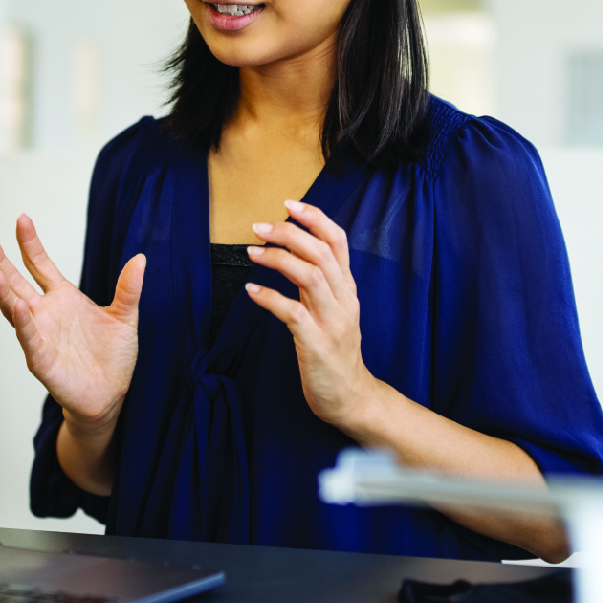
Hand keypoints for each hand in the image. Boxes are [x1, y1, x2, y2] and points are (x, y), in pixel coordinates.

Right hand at [0, 214, 145, 427]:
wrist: (111, 395)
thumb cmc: (114, 357)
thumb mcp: (125, 317)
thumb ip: (129, 288)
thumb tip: (140, 258)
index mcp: (63, 298)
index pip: (39, 265)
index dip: (30, 244)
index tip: (22, 219)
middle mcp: (45, 314)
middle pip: (16, 283)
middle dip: (1, 263)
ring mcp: (39, 335)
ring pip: (14, 309)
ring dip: (4, 292)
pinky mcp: (41, 359)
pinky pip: (28, 338)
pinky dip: (23, 324)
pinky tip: (19, 308)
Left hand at [245, 200, 386, 430]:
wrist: (352, 397)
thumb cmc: (336, 352)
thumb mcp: (333, 310)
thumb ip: (317, 283)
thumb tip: (292, 251)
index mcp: (347, 289)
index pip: (338, 241)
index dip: (315, 218)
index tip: (289, 204)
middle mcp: (344, 300)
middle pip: (321, 252)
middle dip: (289, 233)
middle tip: (259, 227)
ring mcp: (333, 322)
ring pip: (310, 276)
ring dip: (278, 259)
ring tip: (252, 252)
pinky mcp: (317, 344)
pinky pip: (293, 313)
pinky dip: (270, 298)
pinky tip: (251, 291)